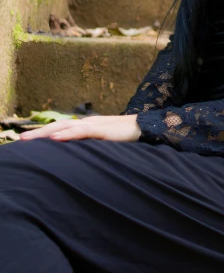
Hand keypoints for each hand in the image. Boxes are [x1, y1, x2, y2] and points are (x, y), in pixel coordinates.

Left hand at [18, 114, 141, 142]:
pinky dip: (67, 134)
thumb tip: (78, 158)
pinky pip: (82, 131)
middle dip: (38, 133)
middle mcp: (88, 123)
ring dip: (46, 133)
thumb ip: (92, 147)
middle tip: (19, 140)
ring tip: (29, 138)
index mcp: (87, 127)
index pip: (61, 128)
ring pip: (65, 127)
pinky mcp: (103, 129)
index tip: (27, 140)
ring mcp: (95, 124)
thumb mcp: (105, 145)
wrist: (147, 129)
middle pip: (58, 125)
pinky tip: (55, 138)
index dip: (44, 134)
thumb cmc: (126, 138)